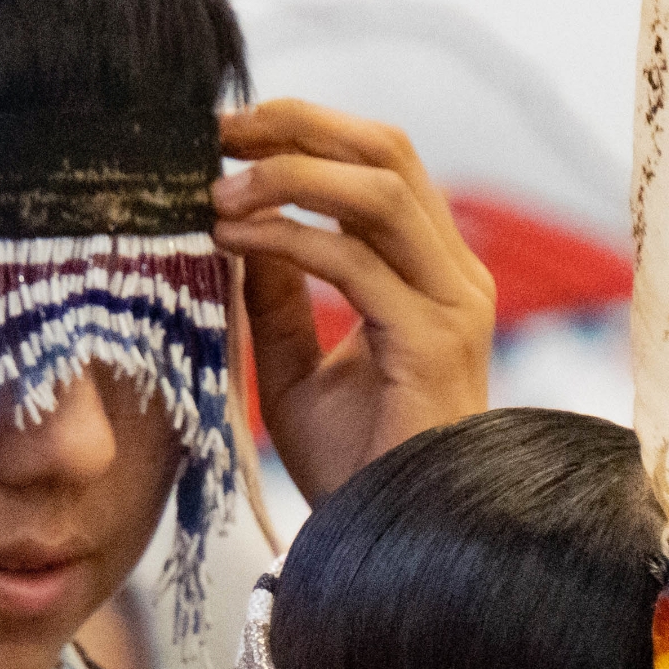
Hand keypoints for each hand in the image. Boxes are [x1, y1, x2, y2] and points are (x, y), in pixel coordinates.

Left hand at [214, 99, 493, 501]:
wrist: (390, 543)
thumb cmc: (350, 466)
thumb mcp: (293, 364)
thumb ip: (276, 292)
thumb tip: (238, 217)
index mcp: (430, 271)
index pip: (380, 162)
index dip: (307, 129)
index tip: (228, 131)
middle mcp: (453, 275)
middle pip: (388, 151)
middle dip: (298, 125)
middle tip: (219, 130)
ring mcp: (451, 305)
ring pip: (379, 191)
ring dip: (287, 175)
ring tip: (215, 190)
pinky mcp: (431, 342)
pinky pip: (355, 263)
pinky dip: (286, 239)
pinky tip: (231, 239)